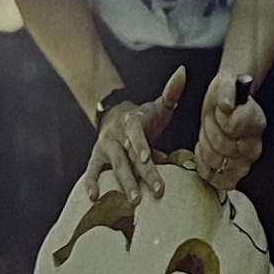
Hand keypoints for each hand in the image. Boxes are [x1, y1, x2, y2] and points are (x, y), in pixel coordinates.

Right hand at [86, 67, 186, 208]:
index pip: (137, 134)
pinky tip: (94, 197)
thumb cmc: (143, 118)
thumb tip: (183, 72)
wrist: (115, 117)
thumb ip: (171, 92)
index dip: (142, 146)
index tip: (149, 158)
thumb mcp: (158, 105)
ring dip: (123, 184)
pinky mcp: (97, 159)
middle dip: (142, 174)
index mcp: (132, 123)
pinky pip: (92, 171)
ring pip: (115, 167)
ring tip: (134, 201)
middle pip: (129, 156)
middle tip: (156, 191)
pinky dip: (91, 183)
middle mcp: (117, 136)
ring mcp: (106, 148)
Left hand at [190, 74, 267, 194]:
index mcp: (255, 122)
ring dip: (206, 150)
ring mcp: (245, 162)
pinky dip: (206, 168)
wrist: (226, 105)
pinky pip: (219, 181)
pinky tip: (206, 153)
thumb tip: (227, 105)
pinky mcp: (234, 173)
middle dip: (210, 134)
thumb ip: (227, 92)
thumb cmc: (226, 96)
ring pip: (218, 165)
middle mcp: (254, 145)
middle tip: (212, 124)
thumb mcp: (225, 85)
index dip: (220, 120)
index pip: (232, 128)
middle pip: (223, 148)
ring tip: (210, 137)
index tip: (221, 111)